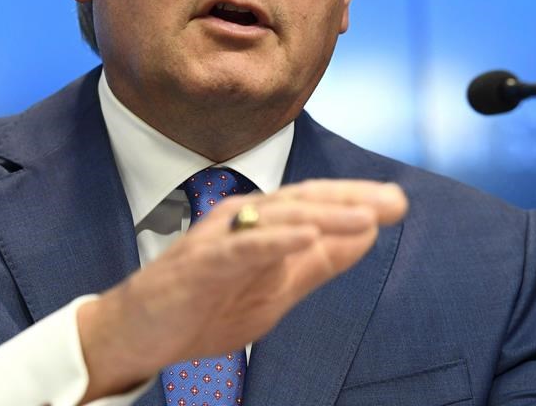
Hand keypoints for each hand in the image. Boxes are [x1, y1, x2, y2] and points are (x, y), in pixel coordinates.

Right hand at [76, 179, 407, 401]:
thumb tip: (367, 236)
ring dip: (325, 215)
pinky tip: (307, 236)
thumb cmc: (205, 306)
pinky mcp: (202, 262)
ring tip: (366, 217)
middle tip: (394, 201)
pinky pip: (243, 247)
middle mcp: (241, 219)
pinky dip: (276, 240)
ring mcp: (220, 238)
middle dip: (351, 200)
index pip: (314, 205)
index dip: (355, 201)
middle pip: (302, 202)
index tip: (397, 203)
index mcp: (260, 223)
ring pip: (279, 218)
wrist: (137, 334)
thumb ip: (318, 263)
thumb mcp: (276, 290)